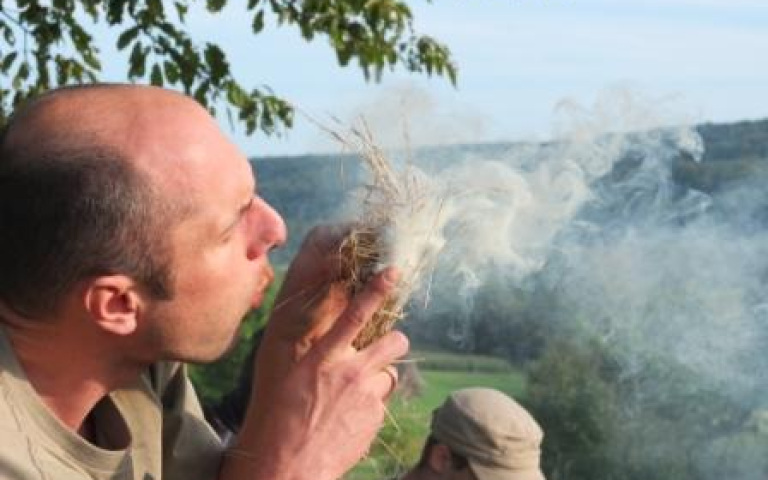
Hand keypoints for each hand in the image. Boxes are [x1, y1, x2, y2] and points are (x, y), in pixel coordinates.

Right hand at [220, 226, 408, 479]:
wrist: (285, 465)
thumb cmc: (273, 414)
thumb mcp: (279, 370)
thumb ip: (303, 344)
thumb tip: (320, 324)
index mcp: (322, 357)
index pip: (356, 315)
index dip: (377, 290)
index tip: (392, 273)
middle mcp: (350, 373)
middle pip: (394, 342)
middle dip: (394, 339)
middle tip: (382, 347)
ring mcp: (367, 399)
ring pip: (390, 374)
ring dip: (378, 378)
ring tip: (356, 391)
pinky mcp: (375, 421)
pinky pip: (381, 404)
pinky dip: (370, 406)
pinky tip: (349, 417)